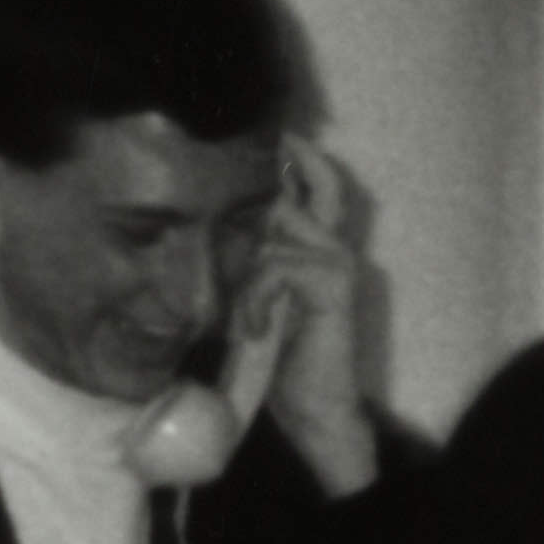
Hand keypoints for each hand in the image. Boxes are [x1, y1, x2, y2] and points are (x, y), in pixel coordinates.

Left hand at [244, 133, 382, 492]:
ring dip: (247, 273)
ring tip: (244, 316)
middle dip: (266, 193)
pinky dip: (256, 298)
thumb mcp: (255, 301)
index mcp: (317, 247)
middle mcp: (333, 246)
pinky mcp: (333, 285)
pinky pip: (277, 267)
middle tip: (248, 204)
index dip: (301, 155)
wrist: (314, 410)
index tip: (276, 133)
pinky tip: (257, 330)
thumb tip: (207, 231)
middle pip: (304, 190)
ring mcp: (337, 263)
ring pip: (275, 233)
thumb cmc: (279, 358)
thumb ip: (247, 265)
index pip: (318, 182)